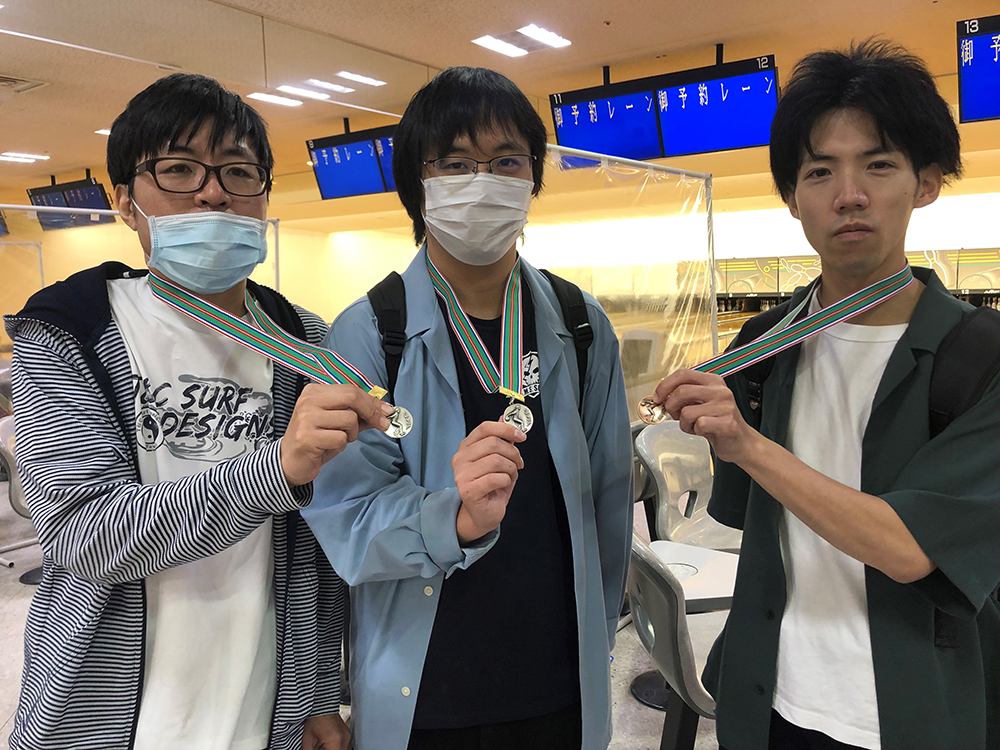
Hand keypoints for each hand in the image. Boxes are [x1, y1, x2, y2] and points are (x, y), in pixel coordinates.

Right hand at [281, 383, 392, 486]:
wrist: (289, 461)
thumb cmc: (314, 439)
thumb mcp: (336, 422)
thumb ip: (357, 415)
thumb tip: (383, 411)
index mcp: (315, 392)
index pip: (351, 389)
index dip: (372, 401)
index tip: (386, 412)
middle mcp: (309, 400)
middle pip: (352, 397)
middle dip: (371, 412)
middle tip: (381, 424)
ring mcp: (307, 418)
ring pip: (349, 420)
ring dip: (351, 434)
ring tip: (337, 439)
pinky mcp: (307, 437)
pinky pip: (341, 438)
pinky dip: (341, 445)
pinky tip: (328, 447)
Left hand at [302, 712, 350, 749]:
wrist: (321, 702)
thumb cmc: (314, 717)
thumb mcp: (308, 740)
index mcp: (335, 741)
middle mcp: (345, 739)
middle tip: (319, 748)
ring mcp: (347, 736)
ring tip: (322, 746)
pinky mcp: (347, 734)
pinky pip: (343, 747)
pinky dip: (335, 748)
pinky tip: (327, 746)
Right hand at [452, 420, 526, 543]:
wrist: (483, 513)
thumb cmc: (491, 486)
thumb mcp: (500, 459)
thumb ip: (501, 439)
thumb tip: (504, 418)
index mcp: (466, 447)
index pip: (485, 428)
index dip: (506, 429)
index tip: (521, 436)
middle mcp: (460, 458)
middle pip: (493, 443)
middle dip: (513, 453)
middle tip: (519, 464)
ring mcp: (461, 474)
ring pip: (496, 460)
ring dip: (511, 469)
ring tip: (510, 476)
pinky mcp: (468, 490)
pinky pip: (496, 478)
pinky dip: (506, 481)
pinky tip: (503, 485)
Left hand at [653, 369, 760, 463]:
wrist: (740, 441)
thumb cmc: (718, 422)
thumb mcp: (701, 402)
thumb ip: (684, 395)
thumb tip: (661, 396)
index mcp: (712, 381)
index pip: (683, 374)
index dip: (665, 385)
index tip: (658, 397)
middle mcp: (720, 391)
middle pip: (681, 391)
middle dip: (671, 406)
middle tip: (675, 415)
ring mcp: (725, 406)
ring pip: (687, 412)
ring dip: (684, 423)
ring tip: (694, 426)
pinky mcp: (727, 423)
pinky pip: (698, 425)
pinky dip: (695, 431)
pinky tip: (704, 431)